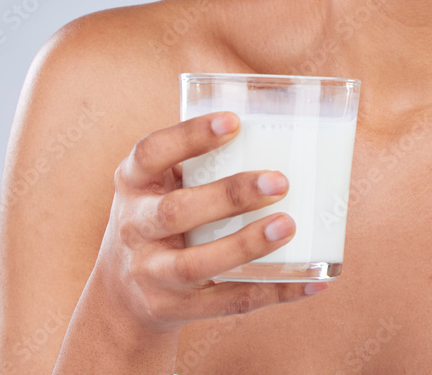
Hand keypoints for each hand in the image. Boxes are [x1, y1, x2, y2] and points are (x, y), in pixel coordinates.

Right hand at [93, 111, 326, 331]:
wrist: (122, 296)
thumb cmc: (159, 215)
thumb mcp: (160, 183)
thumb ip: (200, 161)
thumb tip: (282, 131)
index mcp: (133, 183)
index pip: (151, 153)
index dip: (189, 136)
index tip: (234, 122)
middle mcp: (134, 227)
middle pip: (175, 212)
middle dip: (229, 196)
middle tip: (280, 181)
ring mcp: (149, 274)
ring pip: (196, 264)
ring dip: (245, 245)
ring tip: (288, 225)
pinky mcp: (171, 309)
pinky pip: (226, 303)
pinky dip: (271, 292)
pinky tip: (309, 280)